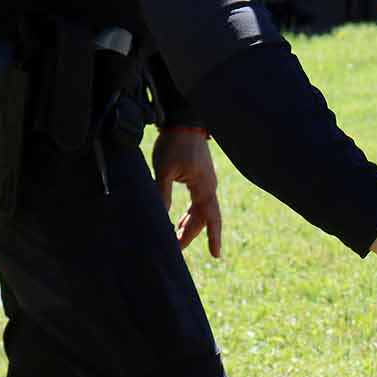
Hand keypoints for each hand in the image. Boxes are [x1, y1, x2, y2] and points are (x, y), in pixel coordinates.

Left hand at [152, 127, 221, 256]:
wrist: (183, 120)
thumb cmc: (174, 143)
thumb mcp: (164, 170)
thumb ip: (163, 194)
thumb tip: (160, 217)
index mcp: (204, 186)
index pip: (211, 217)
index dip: (213, 237)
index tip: (215, 255)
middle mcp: (208, 186)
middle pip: (203, 218)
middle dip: (191, 235)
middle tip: (176, 250)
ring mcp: (205, 182)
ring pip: (199, 211)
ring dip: (189, 225)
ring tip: (176, 239)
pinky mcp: (198, 178)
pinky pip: (196, 202)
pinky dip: (188, 214)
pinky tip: (179, 221)